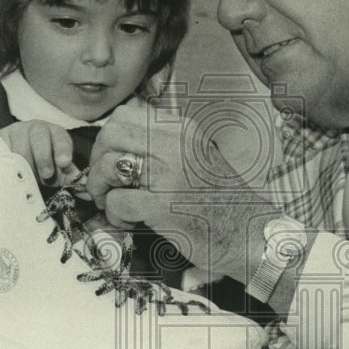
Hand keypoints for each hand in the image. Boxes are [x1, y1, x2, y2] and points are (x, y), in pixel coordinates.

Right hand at [0, 120, 82, 186]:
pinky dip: (6, 161)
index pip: (60, 137)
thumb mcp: (59, 172)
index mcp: (55, 133)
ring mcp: (16, 131)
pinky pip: (2, 149)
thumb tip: (90, 194)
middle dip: (44, 157)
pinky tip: (9, 172)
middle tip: (46, 175)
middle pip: (39, 136)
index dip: (62, 149)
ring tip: (27, 178)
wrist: (16, 162)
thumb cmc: (43, 166)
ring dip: (25, 163)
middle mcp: (36, 128)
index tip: (65, 163)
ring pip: (19, 143)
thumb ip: (73, 179)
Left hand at [85, 105, 280, 280]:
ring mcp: (169, 175)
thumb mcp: (196, 156)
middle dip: (97, 161)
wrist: (251, 234)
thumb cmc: (221, 201)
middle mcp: (176, 145)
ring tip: (115, 205)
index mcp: (183, 130)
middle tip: (105, 184)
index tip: (112, 160)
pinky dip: (115, 215)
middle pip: (110, 134)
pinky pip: (116, 201)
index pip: (126, 114)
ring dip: (101, 188)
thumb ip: (163, 143)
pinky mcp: (162, 207)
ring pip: (108, 165)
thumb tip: (116, 139)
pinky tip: (131, 222)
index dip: (109, 138)